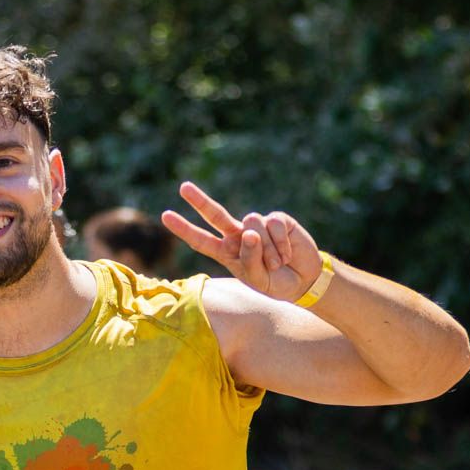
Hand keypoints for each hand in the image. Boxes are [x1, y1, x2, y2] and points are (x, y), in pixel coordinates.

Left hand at [162, 182, 322, 302]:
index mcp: (227, 252)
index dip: (184, 228)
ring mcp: (257, 226)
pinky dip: (281, 243)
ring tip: (277, 263)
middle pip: (216, 215)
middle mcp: (238, 236)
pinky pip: (273, 226)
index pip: (201, 240)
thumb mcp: (257, 279)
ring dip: (266, 249)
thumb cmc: (275, 282)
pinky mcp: (277, 220)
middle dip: (199, 201)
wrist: (303, 280)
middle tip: (183, 187)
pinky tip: (287, 253)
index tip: (166, 216)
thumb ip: (249, 259)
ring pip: (252, 226)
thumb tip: (249, 232)